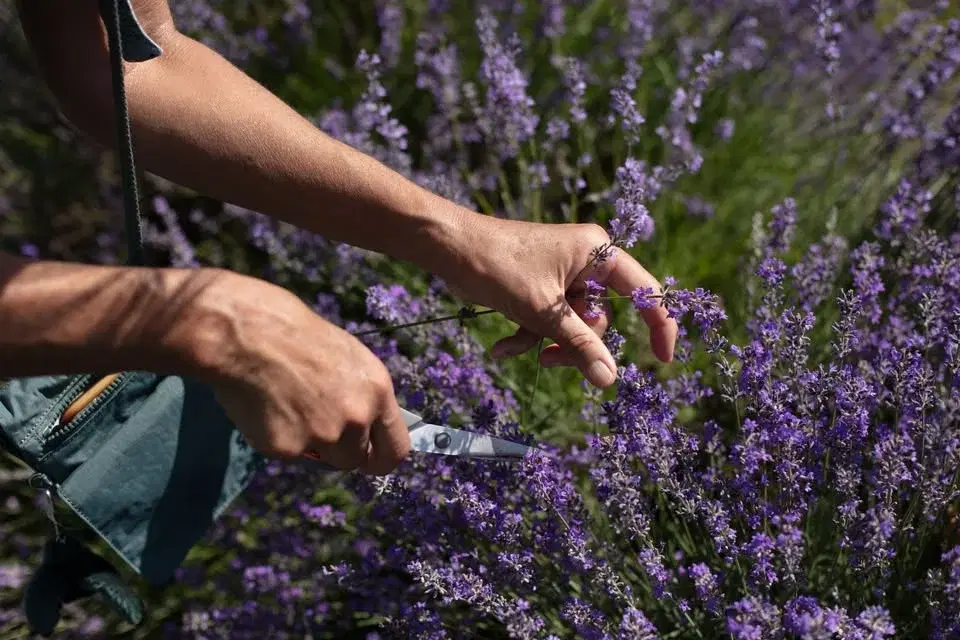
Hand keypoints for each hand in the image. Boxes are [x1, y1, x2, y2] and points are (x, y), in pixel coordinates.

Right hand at [181, 270, 409, 473]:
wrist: (244, 331)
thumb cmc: (293, 331)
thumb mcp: (346, 354)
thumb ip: (360, 393)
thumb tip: (364, 422)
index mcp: (377, 390)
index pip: (396, 449)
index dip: (380, 457)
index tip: (369, 459)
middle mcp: (356, 418)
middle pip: (354, 459)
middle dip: (337, 449)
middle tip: (314, 422)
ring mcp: (322, 436)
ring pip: (322, 460)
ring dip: (309, 445)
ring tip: (289, 406)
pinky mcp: (287, 448)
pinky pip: (288, 454)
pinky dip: (277, 438)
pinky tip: (265, 406)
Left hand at [443, 217, 677, 387]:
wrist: (449, 248)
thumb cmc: (498, 267)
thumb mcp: (542, 311)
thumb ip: (579, 344)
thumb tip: (609, 378)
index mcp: (598, 254)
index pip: (645, 292)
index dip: (659, 326)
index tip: (662, 362)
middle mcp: (586, 262)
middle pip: (601, 318)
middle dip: (576, 344)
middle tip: (551, 359)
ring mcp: (562, 276)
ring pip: (573, 325)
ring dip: (548, 343)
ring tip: (520, 349)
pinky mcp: (540, 288)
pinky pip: (549, 320)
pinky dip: (530, 335)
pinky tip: (503, 346)